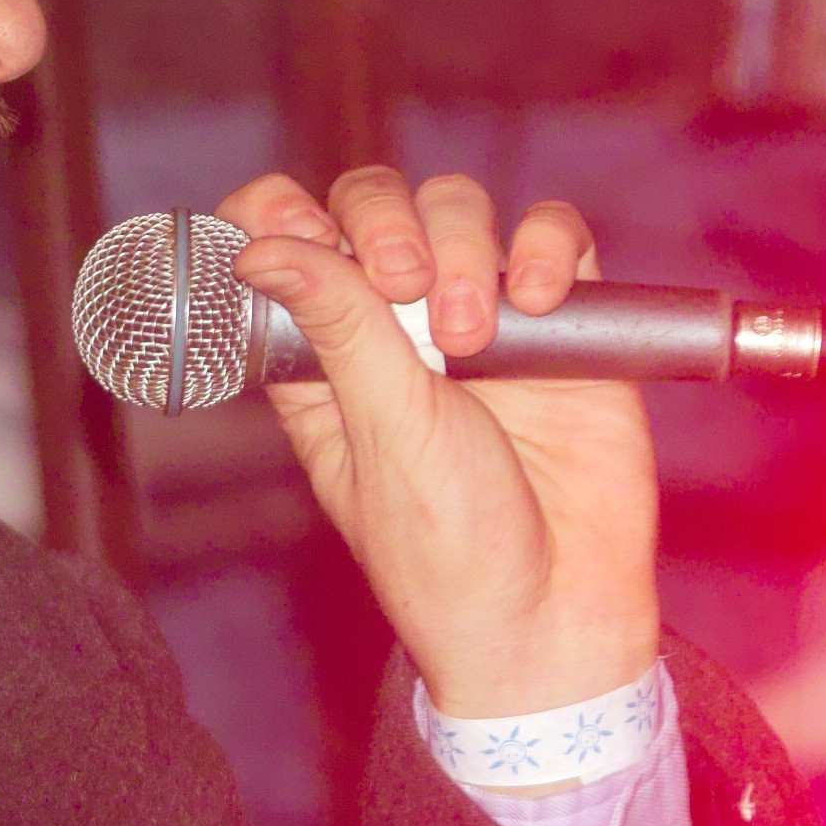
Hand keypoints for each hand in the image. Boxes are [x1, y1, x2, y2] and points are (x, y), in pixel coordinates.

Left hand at [218, 169, 657, 719]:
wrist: (557, 617)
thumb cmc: (447, 550)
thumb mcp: (380, 434)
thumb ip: (338, 328)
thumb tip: (260, 247)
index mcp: (323, 358)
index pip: (285, 247)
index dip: (275, 213)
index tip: (287, 220)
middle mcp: (396, 329)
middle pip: (374, 208)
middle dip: (382, 222)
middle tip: (403, 284)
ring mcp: (482, 319)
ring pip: (460, 209)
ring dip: (461, 243)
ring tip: (472, 331)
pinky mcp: (564, 325)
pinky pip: (556, 240)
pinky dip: (547, 246)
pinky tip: (542, 298)